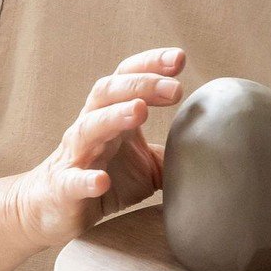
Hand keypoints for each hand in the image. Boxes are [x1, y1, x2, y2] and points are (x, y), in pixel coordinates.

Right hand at [7, 48, 185, 246]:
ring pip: (88, 127)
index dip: (151, 65)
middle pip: (108, 93)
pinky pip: (72, 181)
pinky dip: (86, 179)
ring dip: (114, 116)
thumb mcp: (147, 166)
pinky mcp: (62, 188)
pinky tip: (102, 180)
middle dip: (141, 85)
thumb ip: (175, 153)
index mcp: (111, 116)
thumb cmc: (103, 180)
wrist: (51, 211)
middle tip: (175, 88)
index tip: (180, 59)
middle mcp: (90, 127)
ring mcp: (75, 156)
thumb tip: (219, 147)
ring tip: (139, 110)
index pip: (128, 79)